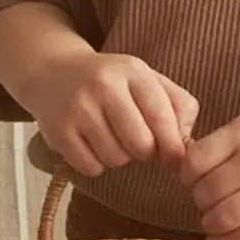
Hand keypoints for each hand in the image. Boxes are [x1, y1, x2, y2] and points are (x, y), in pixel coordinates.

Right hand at [22, 51, 198, 176]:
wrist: (54, 74)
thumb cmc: (113, 85)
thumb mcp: (147, 82)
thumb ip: (177, 107)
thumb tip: (185, 145)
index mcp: (132, 71)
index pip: (160, 116)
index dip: (172, 145)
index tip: (173, 158)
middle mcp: (103, 85)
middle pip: (140, 144)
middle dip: (144, 153)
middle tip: (136, 144)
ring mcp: (78, 108)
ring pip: (116, 159)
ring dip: (118, 158)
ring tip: (111, 139)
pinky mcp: (59, 132)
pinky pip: (91, 168)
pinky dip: (96, 165)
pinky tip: (91, 146)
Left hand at [180, 106, 239, 239]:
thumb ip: (220, 145)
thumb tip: (180, 171)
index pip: (194, 163)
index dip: (187, 176)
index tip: (195, 179)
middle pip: (205, 194)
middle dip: (200, 201)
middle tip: (209, 200)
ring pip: (222, 219)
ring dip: (210, 224)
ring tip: (215, 219)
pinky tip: (221, 238)